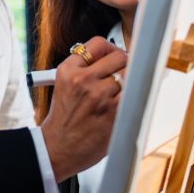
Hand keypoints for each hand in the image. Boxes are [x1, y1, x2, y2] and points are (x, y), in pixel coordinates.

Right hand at [41, 36, 126, 182]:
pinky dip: (135, 97)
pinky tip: (128, 103)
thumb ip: (84, 70)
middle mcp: (82, 79)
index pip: (98, 44)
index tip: (115, 57)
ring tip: (123, 94)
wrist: (58, 148)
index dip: (111, 50)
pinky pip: (135, 94)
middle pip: (120, 56)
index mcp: (68, 70)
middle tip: (125, 75)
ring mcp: (99, 95)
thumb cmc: (64, 120)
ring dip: (131, 83)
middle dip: (125, 65)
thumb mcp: (63, 86)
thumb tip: (115, 59)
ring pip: (130, 75)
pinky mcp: (114, 112)